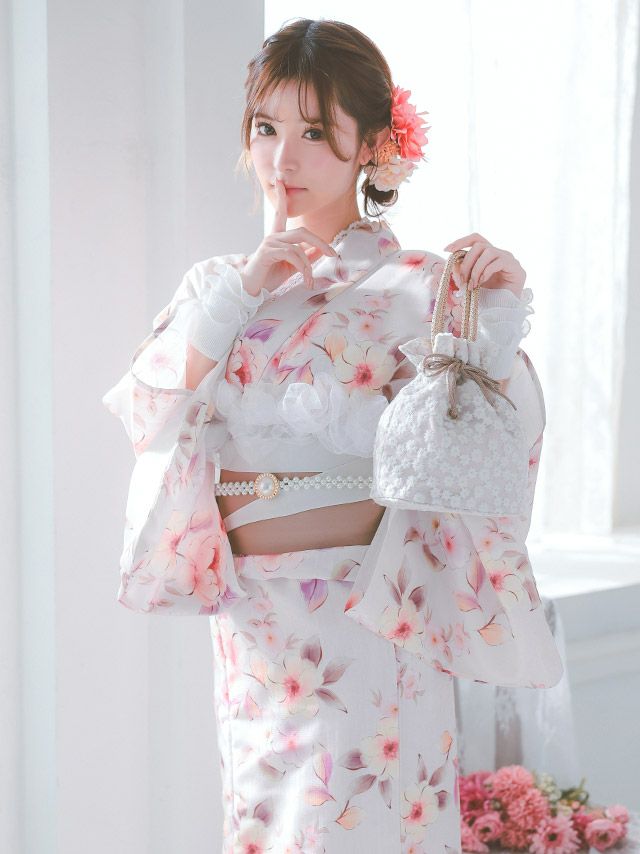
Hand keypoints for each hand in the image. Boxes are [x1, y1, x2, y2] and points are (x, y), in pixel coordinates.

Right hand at [240, 177, 337, 296]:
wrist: (252, 290)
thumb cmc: (269, 277)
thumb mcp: (292, 267)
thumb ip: (306, 257)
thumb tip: (321, 250)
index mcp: (277, 237)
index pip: (280, 213)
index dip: (282, 197)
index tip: (280, 180)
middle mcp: (272, 236)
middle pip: (302, 232)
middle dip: (320, 242)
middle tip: (333, 254)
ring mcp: (269, 243)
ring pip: (299, 246)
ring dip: (308, 265)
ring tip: (309, 280)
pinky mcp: (267, 252)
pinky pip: (291, 254)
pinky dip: (302, 267)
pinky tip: (304, 279)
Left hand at [441, 232, 525, 297]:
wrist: (504, 310)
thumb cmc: (488, 296)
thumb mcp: (471, 282)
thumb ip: (462, 272)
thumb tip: (452, 264)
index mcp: (487, 255)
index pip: (475, 239)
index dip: (461, 241)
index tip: (446, 249)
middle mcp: (498, 253)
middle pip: (479, 245)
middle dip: (466, 262)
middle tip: (462, 279)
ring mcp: (508, 258)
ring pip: (488, 251)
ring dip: (476, 269)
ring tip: (472, 285)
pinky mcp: (515, 266)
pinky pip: (499, 261)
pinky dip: (486, 271)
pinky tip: (482, 282)